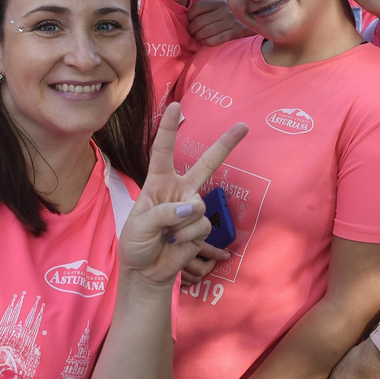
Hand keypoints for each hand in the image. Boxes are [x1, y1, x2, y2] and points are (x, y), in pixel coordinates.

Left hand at [119, 103, 247, 284]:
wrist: (146, 271)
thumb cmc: (136, 243)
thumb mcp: (139, 225)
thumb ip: (165, 213)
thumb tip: (192, 208)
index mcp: (158, 182)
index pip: (163, 151)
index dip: (168, 129)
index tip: (175, 107)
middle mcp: (179, 190)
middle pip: (205, 164)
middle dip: (225, 145)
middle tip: (243, 126)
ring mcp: (192, 208)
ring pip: (198, 206)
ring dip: (179, 225)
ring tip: (165, 236)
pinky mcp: (200, 227)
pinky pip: (200, 226)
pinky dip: (186, 237)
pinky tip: (174, 243)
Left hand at [187, 0, 246, 46]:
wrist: (255, 18)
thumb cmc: (231, 14)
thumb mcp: (220, 6)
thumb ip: (207, 9)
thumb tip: (188, 17)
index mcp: (218, 2)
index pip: (197, 7)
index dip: (189, 16)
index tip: (190, 21)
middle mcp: (224, 10)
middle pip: (199, 22)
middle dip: (192, 30)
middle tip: (192, 33)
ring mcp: (231, 21)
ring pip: (206, 32)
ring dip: (199, 37)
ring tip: (198, 38)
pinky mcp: (237, 32)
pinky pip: (217, 39)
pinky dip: (208, 42)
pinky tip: (206, 42)